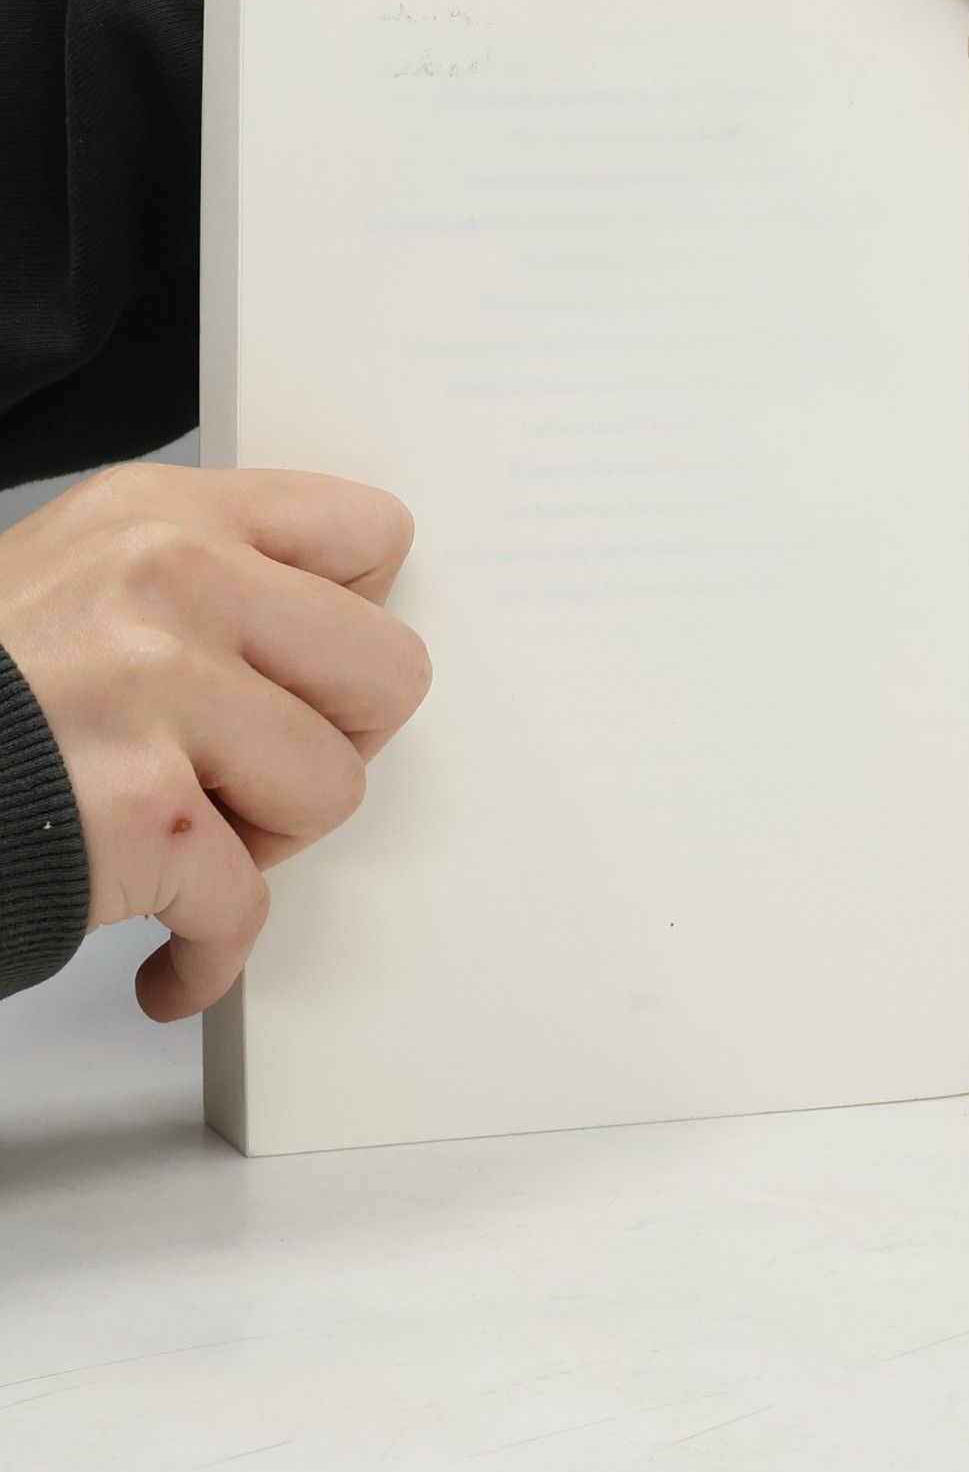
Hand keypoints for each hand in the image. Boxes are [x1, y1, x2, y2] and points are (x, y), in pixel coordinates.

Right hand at [0, 465, 431, 1020]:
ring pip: (333, 789)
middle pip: (390, 671)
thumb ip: (204, 584)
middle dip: (335, 741)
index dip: (358, 622)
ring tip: (178, 840)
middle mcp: (171, 580)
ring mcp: (156, 690)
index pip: (369, 534)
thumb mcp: (75, 576)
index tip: (315, 674)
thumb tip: (329, 630)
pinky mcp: (139, 810)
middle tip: (258, 773)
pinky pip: (246, 904)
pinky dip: (205, 952)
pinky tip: (167, 955)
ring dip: (263, 843)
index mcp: (165, 516)